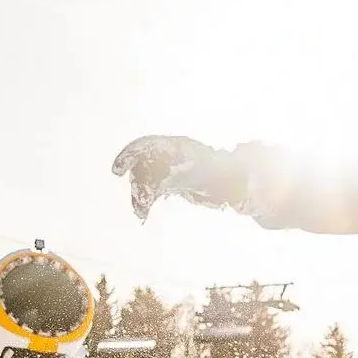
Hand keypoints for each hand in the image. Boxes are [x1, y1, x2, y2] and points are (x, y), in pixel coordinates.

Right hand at [112, 134, 247, 219]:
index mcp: (179, 147)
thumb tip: (160, 188)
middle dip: (137, 183)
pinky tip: (144, 211)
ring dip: (139, 195)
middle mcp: (173, 156)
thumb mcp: (208, 174)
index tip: (116, 171)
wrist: (241, 187)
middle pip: (143, 165)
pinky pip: (152, 190)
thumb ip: (183, 178)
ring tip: (141, 211)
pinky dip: (146, 200)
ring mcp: (172, 169)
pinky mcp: (173, 184)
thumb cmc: (231, 176)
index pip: (147, 145)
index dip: (129, 155)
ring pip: (145, 179)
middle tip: (140, 202)